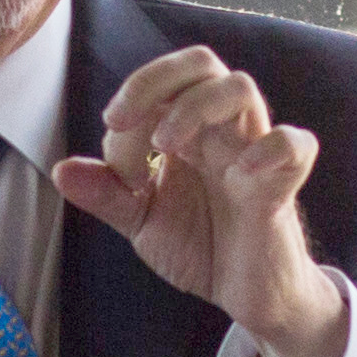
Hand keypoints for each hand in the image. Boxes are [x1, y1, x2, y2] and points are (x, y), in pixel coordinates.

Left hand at [51, 48, 350, 356]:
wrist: (248, 294)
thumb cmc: (202, 246)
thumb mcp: (143, 222)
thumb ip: (107, 195)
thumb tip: (60, 170)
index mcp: (187, 130)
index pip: (156, 88)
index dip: (126, 116)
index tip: (119, 173)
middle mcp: (220, 130)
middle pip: (201, 62)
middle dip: (155, 79)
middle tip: (120, 120)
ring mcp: (254, 152)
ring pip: (240, 87)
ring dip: (194, 105)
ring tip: (165, 145)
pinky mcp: (283, 185)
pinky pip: (296, 145)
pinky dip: (273, 146)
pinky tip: (242, 173)